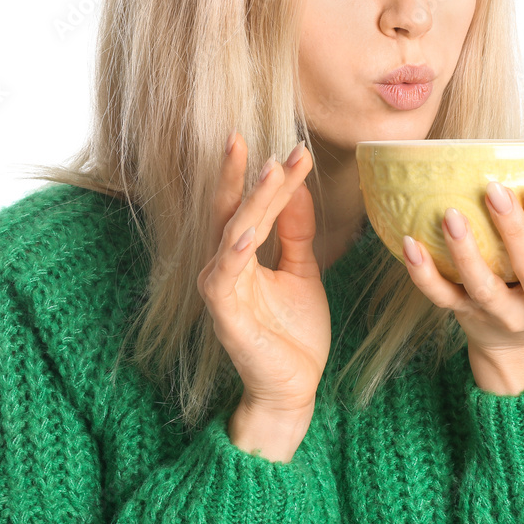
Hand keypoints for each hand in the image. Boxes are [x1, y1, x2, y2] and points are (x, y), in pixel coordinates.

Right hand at [197, 133, 328, 414]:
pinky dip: (236, 250)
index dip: (273, 177)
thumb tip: (295, 187)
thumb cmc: (293, 331)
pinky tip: (249, 229)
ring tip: (268, 169)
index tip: (298, 148)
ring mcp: (222, 288)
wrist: (294, 386)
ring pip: (231, 233)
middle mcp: (225, 265)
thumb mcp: (302, 270)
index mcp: (242, 253)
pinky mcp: (225, 313)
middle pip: (230, 209)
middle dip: (242, 172)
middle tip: (253, 137)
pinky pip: (226, 275)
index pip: (252, 205)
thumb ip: (295, 232)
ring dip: (250, 201)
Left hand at [401, 149, 523, 355]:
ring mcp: (502, 315)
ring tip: (449, 215)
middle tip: (493, 189)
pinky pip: (442, 298)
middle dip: (513, 232)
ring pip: (484, 288)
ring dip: (465, 252)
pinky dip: (424, 273)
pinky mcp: (466, 317)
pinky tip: (410, 244)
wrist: (521, 341)